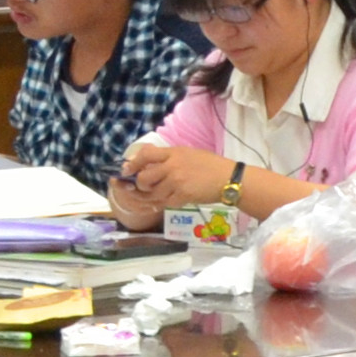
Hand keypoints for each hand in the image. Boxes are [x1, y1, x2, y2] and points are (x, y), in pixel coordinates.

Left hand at [115, 143, 234, 208]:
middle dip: (140, 186)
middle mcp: (173, 166)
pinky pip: (164, 203)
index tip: (126, 171)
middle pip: (143, 178)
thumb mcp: (189, 153)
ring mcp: (177, 182)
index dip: (132, 164)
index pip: (145, 154)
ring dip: (151, 197)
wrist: (229, 178)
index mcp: (174, 152)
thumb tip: (145, 159)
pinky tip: (167, 201)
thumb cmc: (210, 165)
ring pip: (152, 194)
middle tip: (144, 188)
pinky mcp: (182, 196)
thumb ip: (168, 156)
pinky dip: (163, 204)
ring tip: (157, 196)